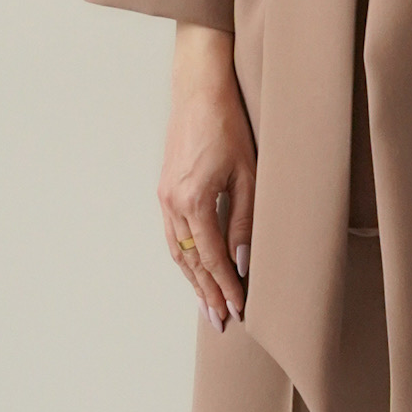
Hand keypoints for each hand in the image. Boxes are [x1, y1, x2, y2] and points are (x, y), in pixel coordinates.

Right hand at [160, 21, 255, 330]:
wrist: (198, 90)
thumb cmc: (228, 126)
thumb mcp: (247, 174)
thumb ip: (243, 221)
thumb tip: (243, 262)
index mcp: (193, 201)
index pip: (212, 258)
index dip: (226, 286)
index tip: (238, 309)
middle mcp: (172, 204)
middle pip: (190, 262)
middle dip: (206, 293)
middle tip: (221, 322)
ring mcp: (164, 197)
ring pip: (177, 252)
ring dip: (193, 280)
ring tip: (207, 305)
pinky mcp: (164, 190)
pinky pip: (171, 235)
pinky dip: (183, 258)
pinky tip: (194, 270)